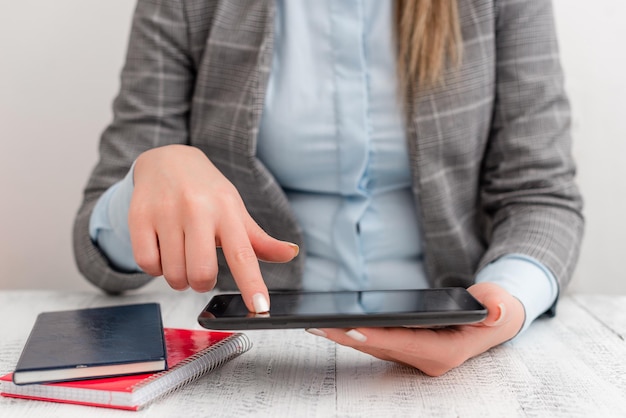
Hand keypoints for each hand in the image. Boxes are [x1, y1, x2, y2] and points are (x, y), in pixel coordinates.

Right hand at [129, 144, 298, 311]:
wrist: (167, 160)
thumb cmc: (207, 191)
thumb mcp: (235, 211)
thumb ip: (260, 240)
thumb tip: (290, 253)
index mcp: (227, 210)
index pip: (243, 254)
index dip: (252, 284)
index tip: (260, 307)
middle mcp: (197, 209)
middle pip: (201, 273)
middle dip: (201, 283)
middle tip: (201, 270)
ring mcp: (166, 212)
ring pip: (173, 274)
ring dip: (178, 277)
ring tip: (181, 256)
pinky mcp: (139, 216)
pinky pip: (146, 264)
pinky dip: (155, 268)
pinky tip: (162, 250)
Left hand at [311, 282, 524, 375]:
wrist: (493, 320)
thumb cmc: (494, 311)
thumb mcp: (500, 306)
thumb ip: (497, 308)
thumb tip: (495, 309)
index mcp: (446, 352)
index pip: (407, 345)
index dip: (380, 338)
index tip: (352, 330)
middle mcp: (428, 360)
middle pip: (383, 347)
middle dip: (350, 337)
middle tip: (319, 326)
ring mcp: (416, 356)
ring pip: (376, 347)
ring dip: (347, 337)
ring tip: (317, 325)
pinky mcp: (407, 349)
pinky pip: (378, 342)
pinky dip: (357, 335)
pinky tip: (335, 325)